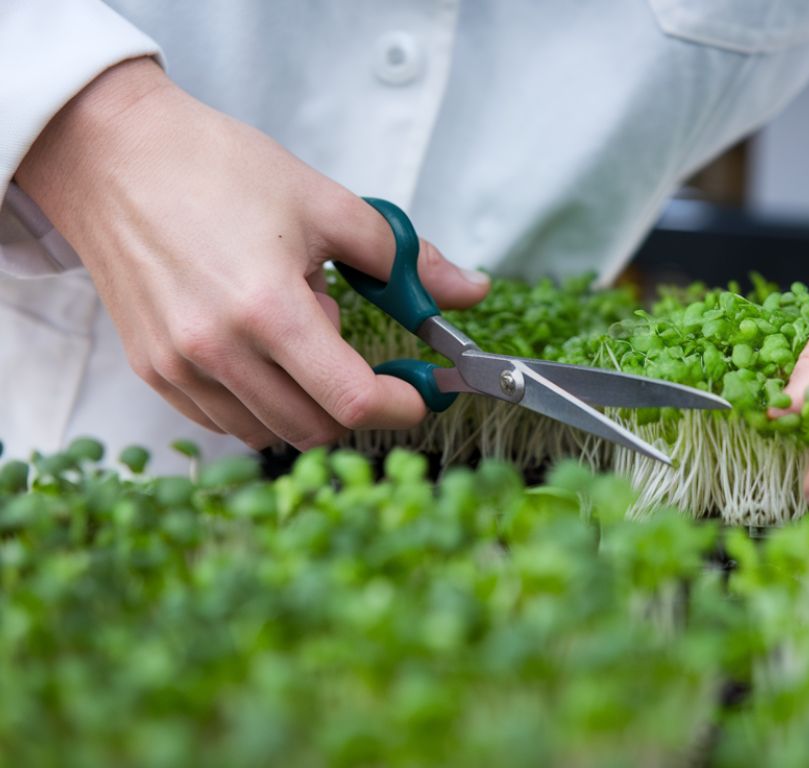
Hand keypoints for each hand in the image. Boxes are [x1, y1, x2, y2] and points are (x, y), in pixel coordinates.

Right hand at [15, 58, 490, 450]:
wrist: (114, 156)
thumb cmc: (215, 169)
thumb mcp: (327, 204)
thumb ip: (405, 258)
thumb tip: (469, 291)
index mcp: (268, 309)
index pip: (352, 400)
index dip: (402, 406)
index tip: (423, 392)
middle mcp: (217, 350)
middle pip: (315, 428)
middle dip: (358, 405)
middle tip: (362, 353)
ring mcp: (179, 368)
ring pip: (270, 431)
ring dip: (307, 403)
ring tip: (298, 334)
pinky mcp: (154, 371)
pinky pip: (224, 420)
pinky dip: (261, 404)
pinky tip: (264, 350)